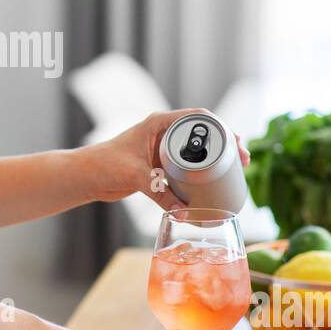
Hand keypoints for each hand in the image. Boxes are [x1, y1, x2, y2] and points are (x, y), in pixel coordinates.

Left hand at [87, 107, 249, 211]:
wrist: (87, 176)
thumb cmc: (105, 164)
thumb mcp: (136, 176)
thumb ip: (159, 193)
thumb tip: (184, 213)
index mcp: (159, 124)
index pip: (197, 117)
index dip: (220, 127)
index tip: (236, 142)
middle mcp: (164, 133)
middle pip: (203, 133)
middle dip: (226, 143)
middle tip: (243, 159)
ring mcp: (163, 149)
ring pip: (197, 150)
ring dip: (216, 158)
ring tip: (237, 169)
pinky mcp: (160, 166)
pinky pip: (187, 166)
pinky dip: (202, 172)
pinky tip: (215, 182)